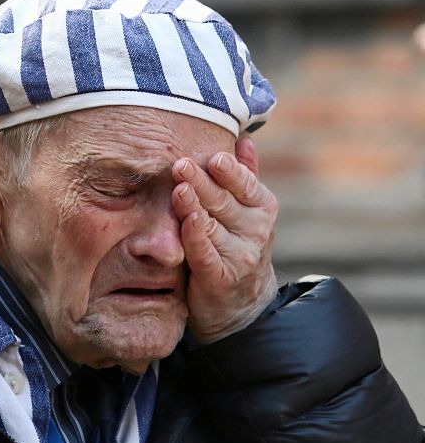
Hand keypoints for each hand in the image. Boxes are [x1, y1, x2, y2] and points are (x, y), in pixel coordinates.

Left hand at [171, 137, 278, 344]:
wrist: (240, 304)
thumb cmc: (235, 245)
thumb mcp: (246, 210)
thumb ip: (244, 177)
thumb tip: (244, 138)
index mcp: (262, 207)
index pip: (245, 183)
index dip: (228, 170)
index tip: (212, 157)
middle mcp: (256, 230)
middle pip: (223, 201)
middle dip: (201, 183)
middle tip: (180, 165)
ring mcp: (240, 255)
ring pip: (213, 225)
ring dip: (194, 207)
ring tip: (179, 189)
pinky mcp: (220, 277)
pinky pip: (205, 253)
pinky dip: (196, 237)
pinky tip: (187, 222)